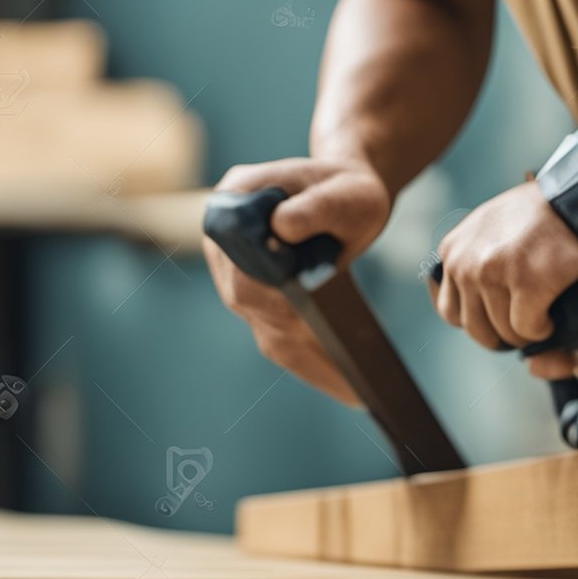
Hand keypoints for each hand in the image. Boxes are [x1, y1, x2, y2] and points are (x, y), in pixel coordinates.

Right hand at [204, 157, 390, 404]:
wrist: (346, 187)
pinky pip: (276, 337)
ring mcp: (233, 275)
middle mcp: (223, 244)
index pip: (243, 263)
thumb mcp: (346, 189)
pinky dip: (309, 363)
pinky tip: (343, 385)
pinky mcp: (254, 297)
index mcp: (232, 207)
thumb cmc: (348, 186)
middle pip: (252, 304)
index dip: (275, 299)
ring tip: (354, 392)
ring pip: (266, 330)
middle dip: (304, 345)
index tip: (314, 328)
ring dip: (310, 364)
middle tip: (351, 383)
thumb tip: (282, 229)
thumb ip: (316, 204)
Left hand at [430, 181, 577, 359]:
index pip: (450, 310)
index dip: (478, 321)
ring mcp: (493, 272)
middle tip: (523, 328)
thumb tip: (470, 313)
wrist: (575, 199)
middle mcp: (466, 263)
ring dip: (526, 332)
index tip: (498, 321)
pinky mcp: (527, 282)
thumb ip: (473, 261)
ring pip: (504, 331)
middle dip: (501, 334)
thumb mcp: (488, 228)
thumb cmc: (537, 216)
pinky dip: (542, 328)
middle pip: (475, 327)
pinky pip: (528, 328)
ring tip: (542, 314)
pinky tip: (551, 314)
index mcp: (452, 251)